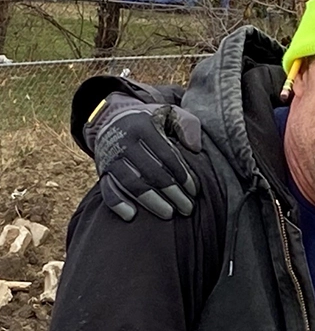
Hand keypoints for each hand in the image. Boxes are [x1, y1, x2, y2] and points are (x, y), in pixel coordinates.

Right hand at [83, 93, 201, 220]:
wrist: (113, 118)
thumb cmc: (151, 121)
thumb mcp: (170, 114)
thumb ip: (187, 126)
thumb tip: (195, 149)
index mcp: (144, 127)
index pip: (167, 156)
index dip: (183, 175)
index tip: (195, 191)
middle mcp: (125, 142)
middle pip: (151, 172)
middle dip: (172, 193)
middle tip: (187, 209)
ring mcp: (111, 158)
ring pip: (131, 183)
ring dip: (151, 202)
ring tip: (168, 214)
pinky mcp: (102, 170)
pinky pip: (107, 189)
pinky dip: (117, 203)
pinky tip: (132, 216)